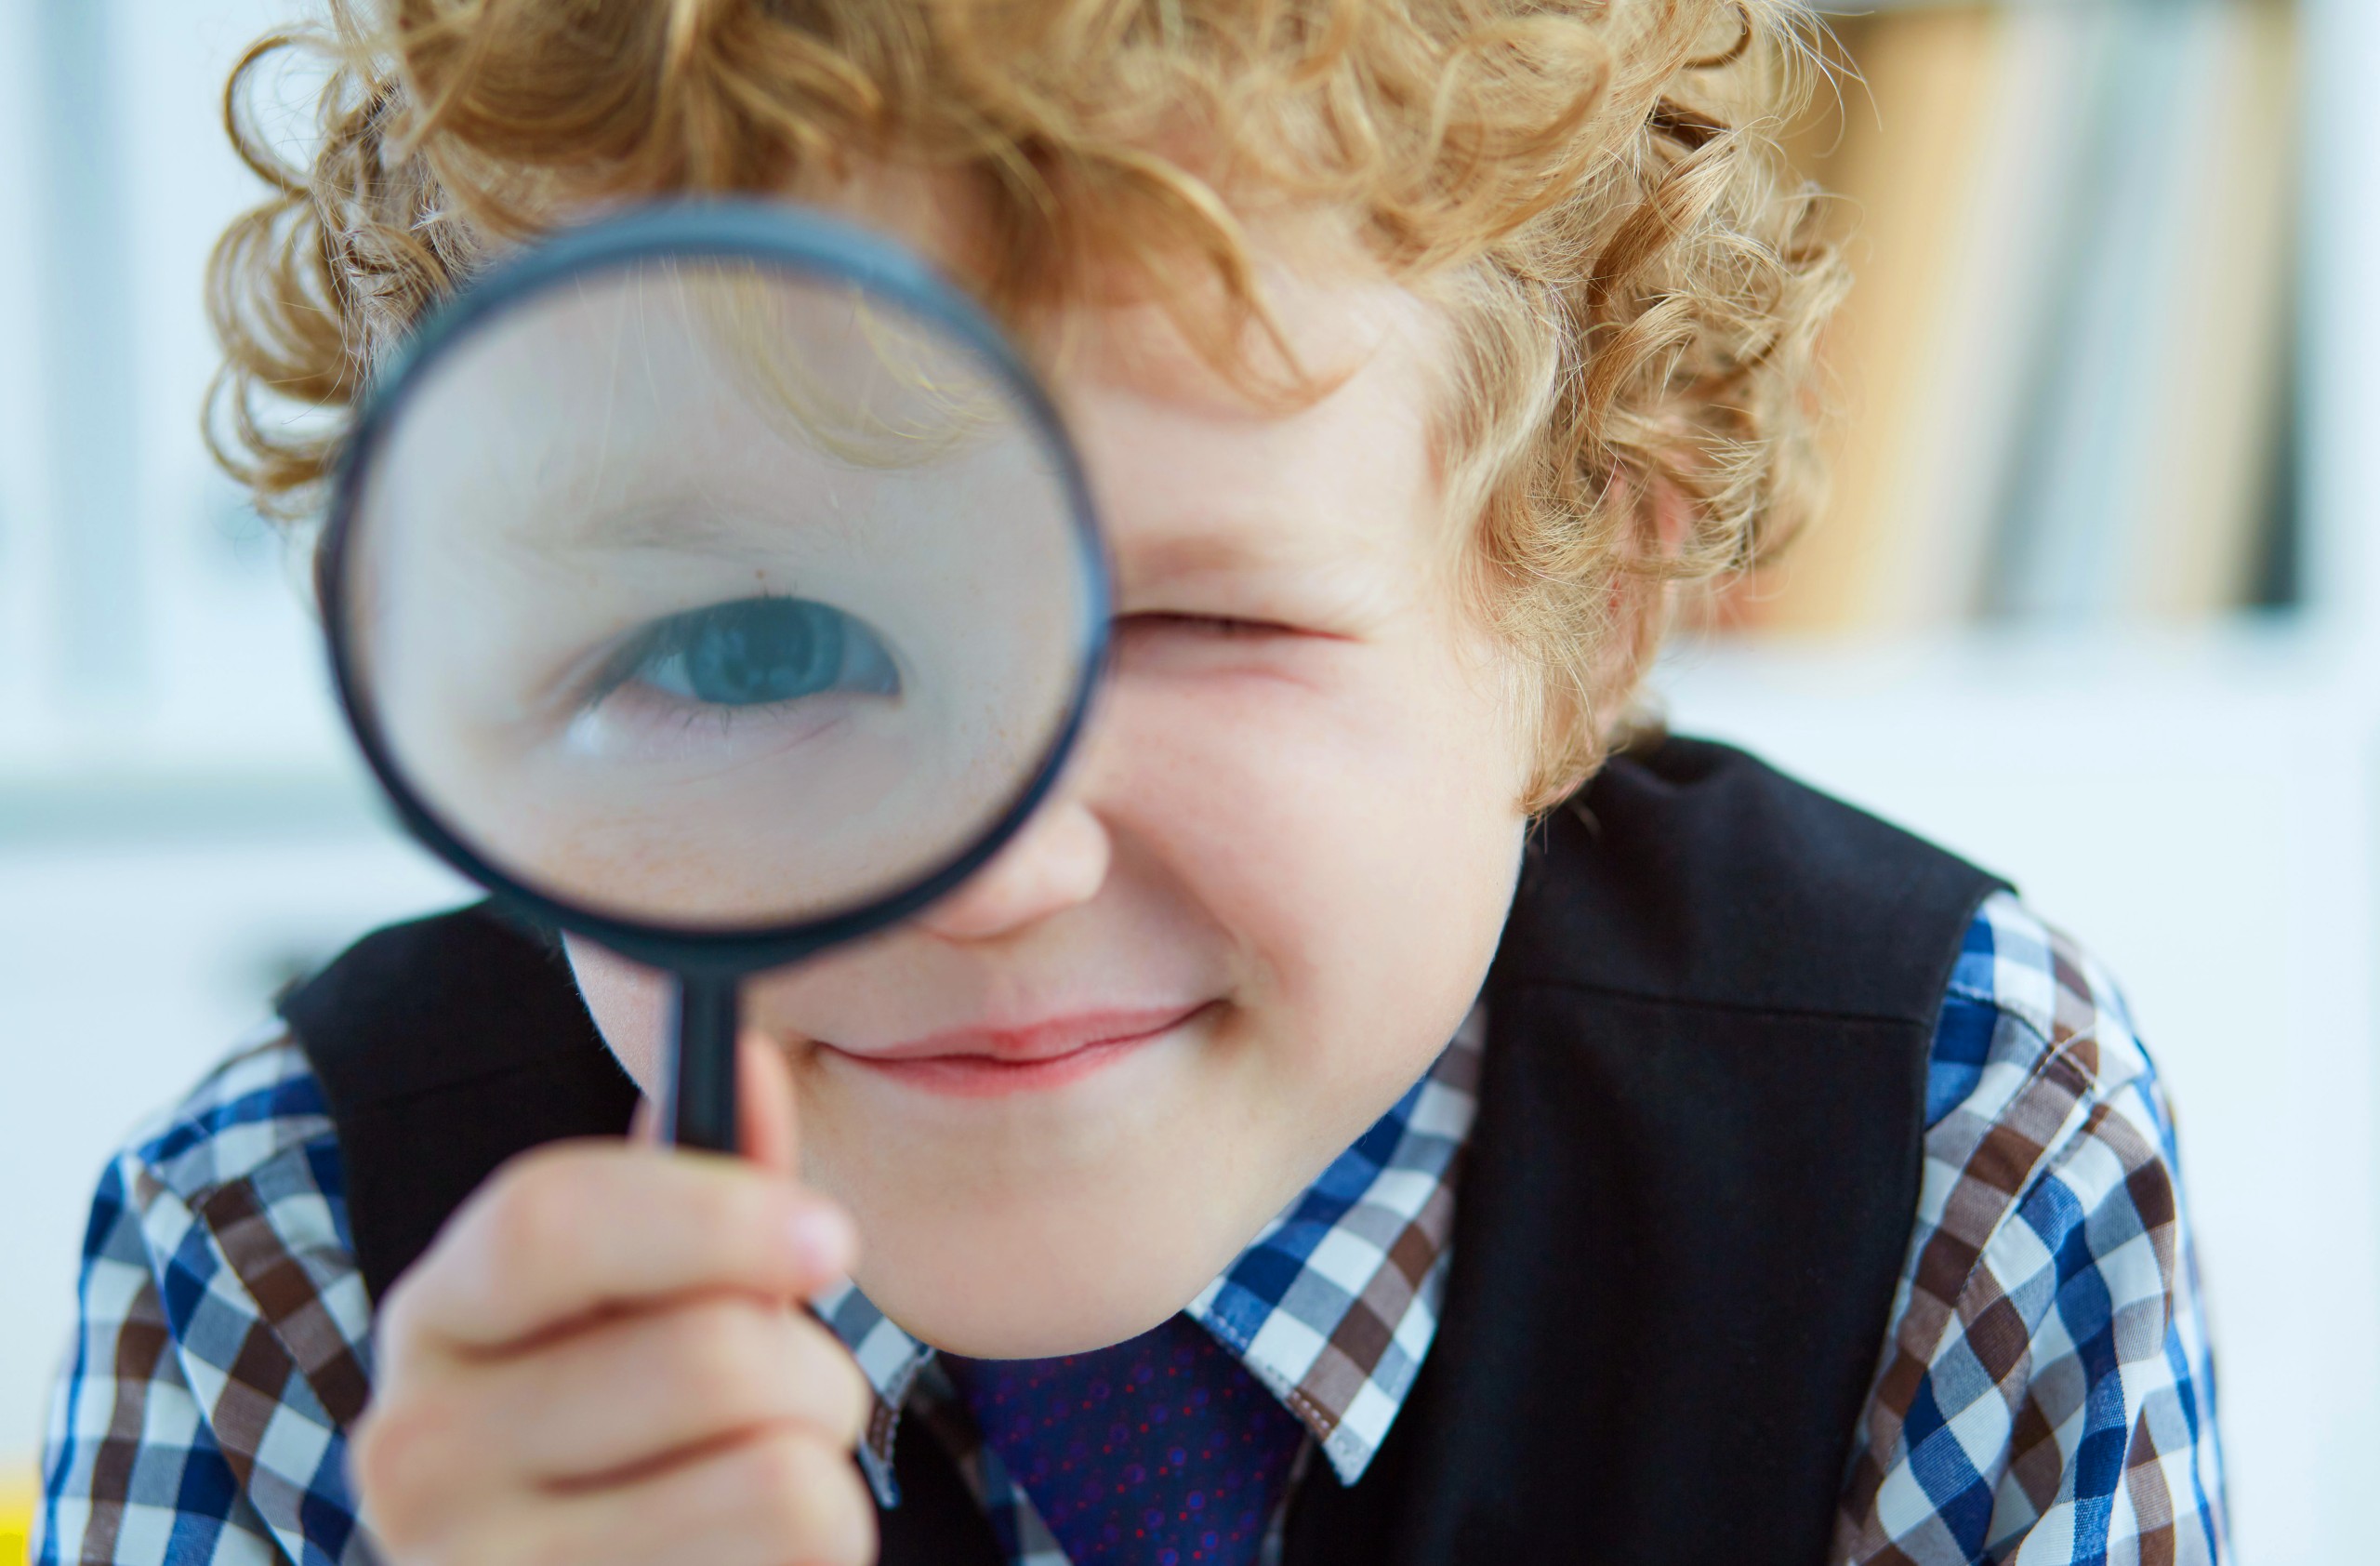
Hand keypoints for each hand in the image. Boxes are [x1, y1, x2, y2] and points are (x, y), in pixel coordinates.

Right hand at [352, 1035, 875, 1565]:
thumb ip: (706, 1197)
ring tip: (759, 1491)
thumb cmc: (641, 1446)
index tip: (829, 1236)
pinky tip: (742, 1564)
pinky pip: (800, 1557)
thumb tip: (749, 1058)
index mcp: (439, 1319)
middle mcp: (417, 1454)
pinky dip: (821, 1554)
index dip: (713, 1214)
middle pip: (710, 1355)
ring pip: (780, 1474)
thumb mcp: (656, 1310)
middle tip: (791, 1402)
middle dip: (811, 1369)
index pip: (546, 1221)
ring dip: (824, 1470)